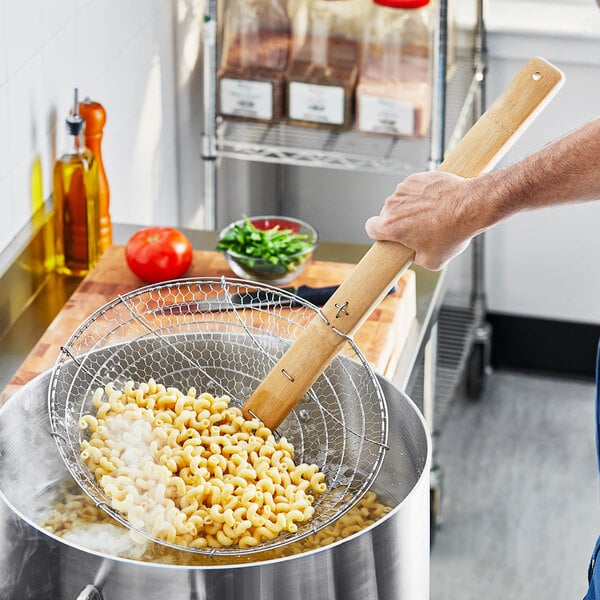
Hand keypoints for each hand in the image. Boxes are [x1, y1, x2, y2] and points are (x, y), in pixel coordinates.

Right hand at [365, 171, 484, 270]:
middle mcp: (393, 205)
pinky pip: (412, 189)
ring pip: (400, 201)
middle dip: (399, 221)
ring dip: (409, 207)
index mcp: (391, 226)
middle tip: (418, 229)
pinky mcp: (416, 178)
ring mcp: (404, 189)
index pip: (370, 228)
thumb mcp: (431, 261)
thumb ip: (414, 257)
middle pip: (387, 214)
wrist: (471, 206)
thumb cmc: (452, 233)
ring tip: (431, 215)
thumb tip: (414, 252)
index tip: (387, 235)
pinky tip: (435, 202)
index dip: (378, 233)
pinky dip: (420, 195)